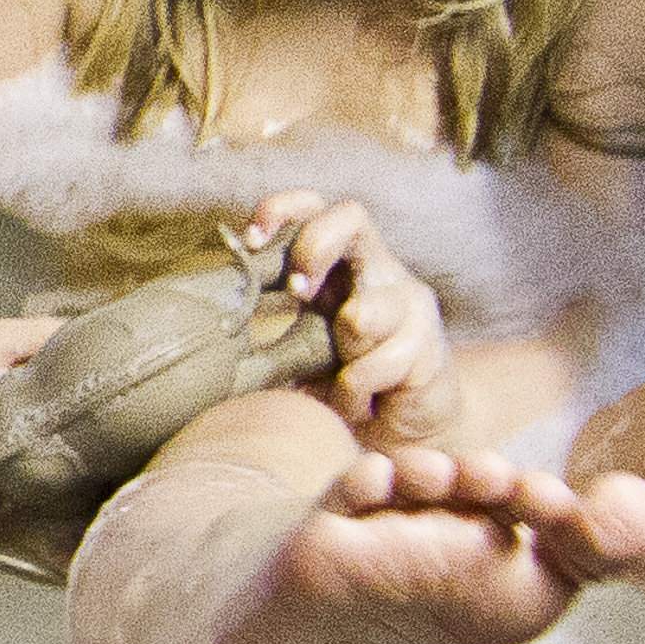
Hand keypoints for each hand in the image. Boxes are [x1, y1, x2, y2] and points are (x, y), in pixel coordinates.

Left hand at [244, 193, 457, 443]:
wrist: (403, 433)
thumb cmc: (343, 385)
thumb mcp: (298, 355)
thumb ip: (267, 339)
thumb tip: (216, 333)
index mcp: (339, 267)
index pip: (313, 210)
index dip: (281, 210)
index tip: (249, 240)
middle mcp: (377, 272)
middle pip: (351, 217)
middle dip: (315, 248)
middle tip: (296, 291)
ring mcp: (408, 304)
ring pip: (366, 307)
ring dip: (342, 347)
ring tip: (340, 378)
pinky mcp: (429, 347)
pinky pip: (379, 363)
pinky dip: (355, 392)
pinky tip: (359, 405)